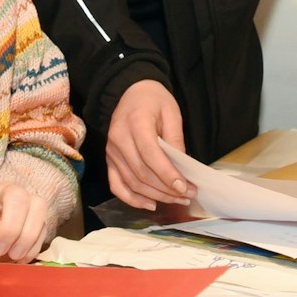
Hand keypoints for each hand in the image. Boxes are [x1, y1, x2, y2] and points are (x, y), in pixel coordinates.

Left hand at [0, 178, 53, 262]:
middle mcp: (4, 189)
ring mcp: (25, 198)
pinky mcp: (38, 214)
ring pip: (37, 206)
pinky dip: (34, 246)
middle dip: (9, 230)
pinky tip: (20, 259)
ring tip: (13, 256)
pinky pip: (44, 226)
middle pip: (16, 197)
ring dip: (26, 236)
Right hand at [105, 79, 190, 209]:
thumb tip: (183, 169)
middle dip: (166, 189)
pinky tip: (150, 204)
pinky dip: (132, 199)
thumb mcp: (171, 113)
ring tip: (176, 200)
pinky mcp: (109, 160)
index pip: (151, 155)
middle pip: (142, 173)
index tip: (185, 187)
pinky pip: (116, 185)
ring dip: (155, 196)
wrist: (131, 91)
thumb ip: (176, 139)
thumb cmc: (154, 100)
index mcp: (136, 123)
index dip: (168, 175)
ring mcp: (111, 152)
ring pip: (132, 182)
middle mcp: (119, 139)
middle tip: (187, 196)